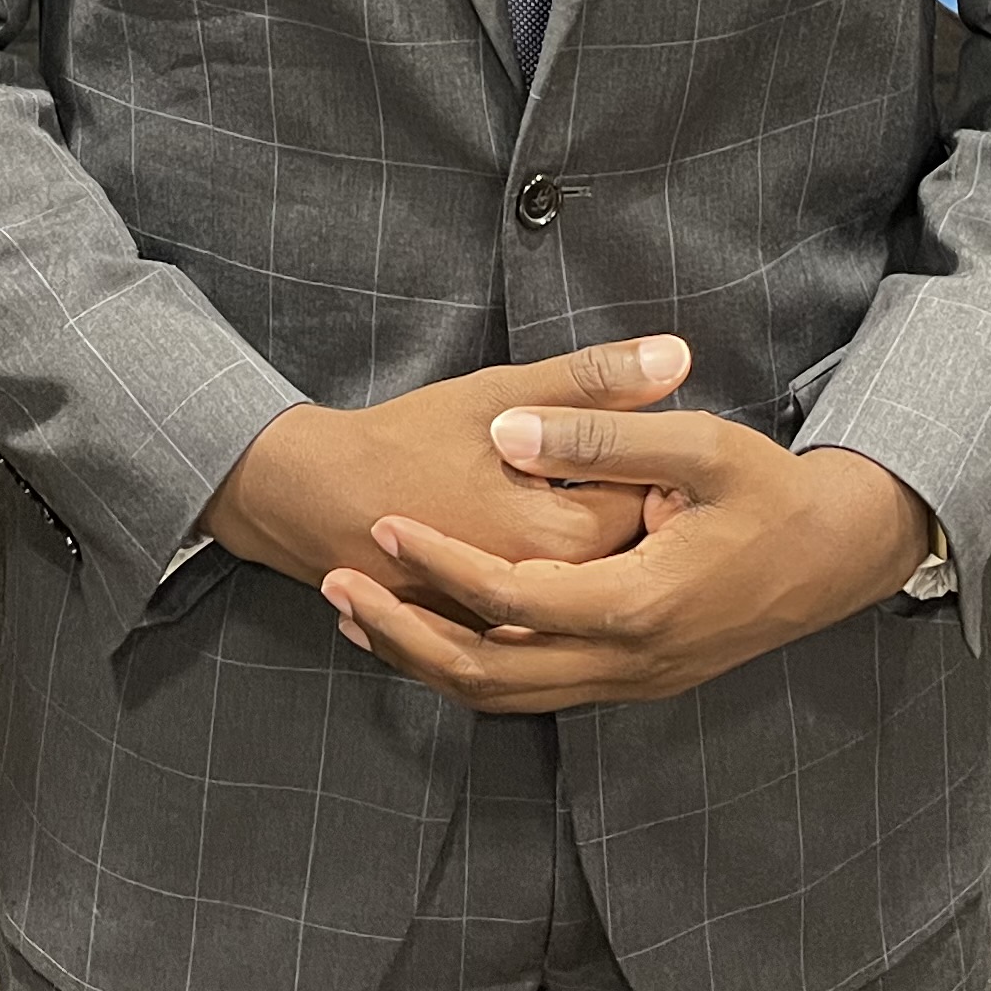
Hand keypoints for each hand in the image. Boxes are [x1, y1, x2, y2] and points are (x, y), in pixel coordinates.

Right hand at [201, 337, 694, 619]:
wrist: (313, 498)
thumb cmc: (406, 441)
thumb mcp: (501, 394)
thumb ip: (593, 380)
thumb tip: (678, 357)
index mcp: (564, 536)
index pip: (650, 500)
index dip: (650, 460)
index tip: (635, 433)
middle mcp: (548, 593)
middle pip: (628, 550)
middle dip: (629, 503)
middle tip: (614, 460)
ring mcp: (518, 623)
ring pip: (589, 584)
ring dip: (596, 545)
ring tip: (563, 494)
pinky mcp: (490, 634)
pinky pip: (546, 613)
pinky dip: (556, 578)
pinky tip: (540, 538)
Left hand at [320, 407, 937, 712]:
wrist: (838, 555)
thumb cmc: (771, 493)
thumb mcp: (700, 447)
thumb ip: (603, 437)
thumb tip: (511, 431)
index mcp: (639, 605)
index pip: (510, 600)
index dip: (437, 562)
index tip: (381, 522)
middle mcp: (628, 662)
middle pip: (487, 673)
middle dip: (402, 630)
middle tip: (335, 582)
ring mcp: (631, 682)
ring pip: (504, 695)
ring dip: (426, 657)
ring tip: (358, 611)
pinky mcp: (632, 681)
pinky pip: (532, 691)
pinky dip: (471, 667)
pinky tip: (431, 629)